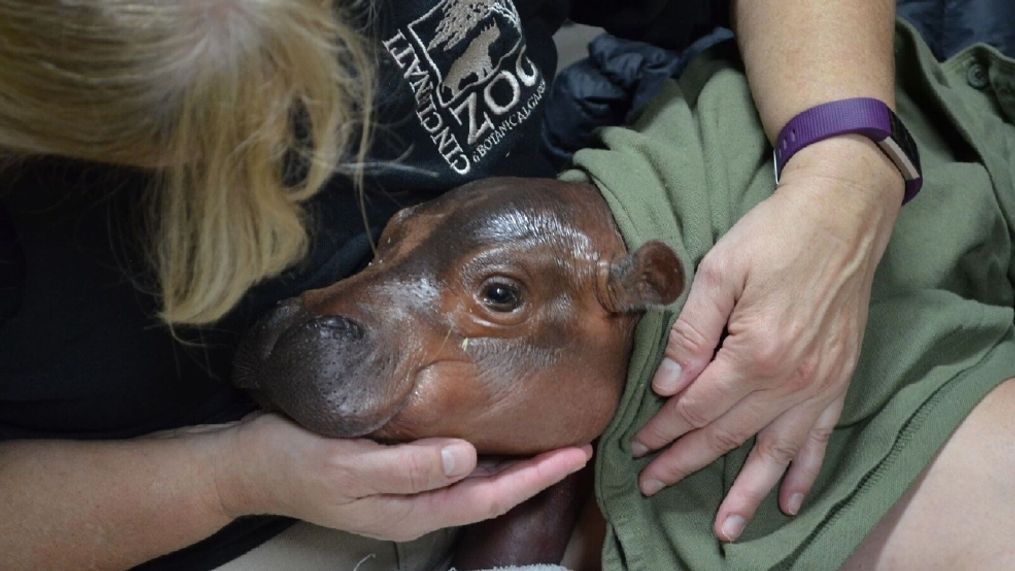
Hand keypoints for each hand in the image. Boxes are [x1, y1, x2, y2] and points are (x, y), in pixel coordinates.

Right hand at [211, 413, 591, 541]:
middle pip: (490, 491)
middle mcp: (415, 503)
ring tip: (546, 435)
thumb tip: (468, 458)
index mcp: (411, 510)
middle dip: (535, 470)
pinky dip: (478, 448)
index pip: (489, 497)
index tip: (575, 453)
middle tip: (575, 441)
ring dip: (512, 460)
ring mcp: (403, 488)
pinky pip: (448, 463)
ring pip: (473, 479)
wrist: (243, 463)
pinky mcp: (391, 466)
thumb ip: (408, 467)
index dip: (536, 477)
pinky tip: (487, 427)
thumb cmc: (290, 460)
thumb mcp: (347, 464)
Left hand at [631, 136, 902, 541]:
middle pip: (727, 435)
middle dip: (684, 463)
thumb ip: (692, 331)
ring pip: (774, 453)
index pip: (696, 407)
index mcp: (756, 354)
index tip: (635, 446)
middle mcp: (791, 380)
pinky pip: (818, 440)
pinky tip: (789, 501)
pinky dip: (803, 473)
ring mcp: (819, 385)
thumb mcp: (721, 270)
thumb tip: (668, 383)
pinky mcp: (838, 381)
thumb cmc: (773, 236)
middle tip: (652, 485)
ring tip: (725, 528)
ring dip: (747, 493)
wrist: (841, 218)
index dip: (662, 429)